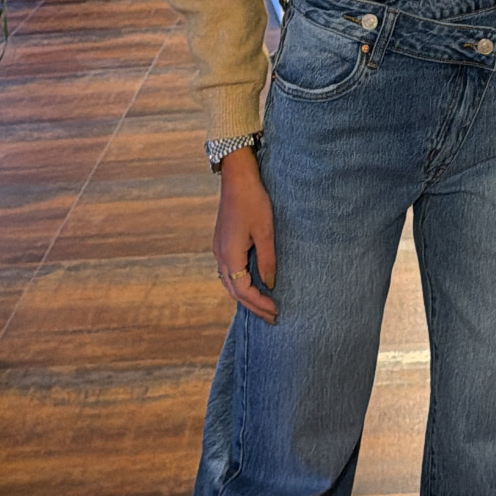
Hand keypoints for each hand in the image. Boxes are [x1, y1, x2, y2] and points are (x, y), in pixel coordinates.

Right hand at [213, 147, 276, 322]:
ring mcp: (219, 249)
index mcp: (230, 255)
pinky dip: (240, 283)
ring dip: (245, 296)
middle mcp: (220, 255)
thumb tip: (270, 285)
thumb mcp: (265, 232)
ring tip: (263, 305)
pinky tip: (252, 284)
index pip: (243, 291)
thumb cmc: (253, 202)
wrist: (237, 178)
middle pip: (234, 291)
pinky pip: (229, 271)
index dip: (259, 304)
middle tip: (272, 316)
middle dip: (253, 306)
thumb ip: (267, 260)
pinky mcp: (222, 242)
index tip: (276, 311)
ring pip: (229, 282)